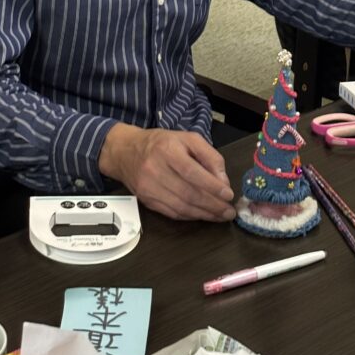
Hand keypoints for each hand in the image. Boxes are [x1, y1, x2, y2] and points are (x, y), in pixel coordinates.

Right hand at [99, 123, 235, 221]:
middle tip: (229, 211)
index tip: (229, 194)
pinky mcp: (146, 200)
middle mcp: (155, 169)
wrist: (125, 152)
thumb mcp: (188, 139)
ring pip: (181, 206)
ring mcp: (149, 187)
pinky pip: (172, 213)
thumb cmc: (161, 143)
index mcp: (167, 150)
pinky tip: (202, 215)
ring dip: (204, 214)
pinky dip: (190, 216)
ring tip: (220, 216)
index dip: (212, 186)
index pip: (192, 172)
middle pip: (188, 193)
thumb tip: (223, 181)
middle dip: (213, 205)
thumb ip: (209, 155)